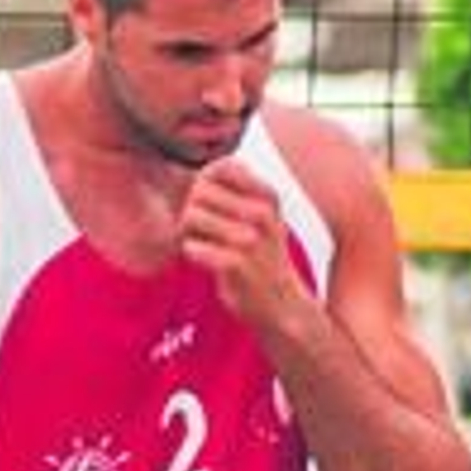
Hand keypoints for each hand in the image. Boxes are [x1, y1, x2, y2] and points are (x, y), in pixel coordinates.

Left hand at [179, 157, 307, 324]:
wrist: (283, 304)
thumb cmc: (264, 257)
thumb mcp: (264, 217)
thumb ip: (240, 190)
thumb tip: (201, 169)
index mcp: (268, 197)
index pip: (221, 166)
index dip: (204, 182)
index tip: (208, 203)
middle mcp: (262, 214)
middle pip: (199, 190)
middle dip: (190, 208)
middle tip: (197, 228)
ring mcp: (251, 240)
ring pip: (192, 215)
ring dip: (187, 231)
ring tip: (199, 242)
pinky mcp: (237, 266)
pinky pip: (194, 247)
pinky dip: (192, 252)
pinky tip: (202, 258)